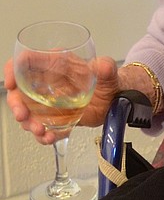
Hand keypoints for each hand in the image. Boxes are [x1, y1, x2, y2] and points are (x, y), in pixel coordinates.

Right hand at [4, 55, 119, 144]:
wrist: (115, 99)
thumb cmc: (107, 80)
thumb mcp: (108, 71)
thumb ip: (106, 67)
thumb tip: (104, 66)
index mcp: (56, 64)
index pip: (26, 61)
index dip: (13, 70)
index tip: (11, 84)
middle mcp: (48, 82)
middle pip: (20, 90)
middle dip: (16, 104)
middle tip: (22, 115)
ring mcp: (49, 102)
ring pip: (28, 112)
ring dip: (29, 123)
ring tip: (40, 130)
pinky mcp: (56, 118)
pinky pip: (44, 127)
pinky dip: (43, 135)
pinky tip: (49, 137)